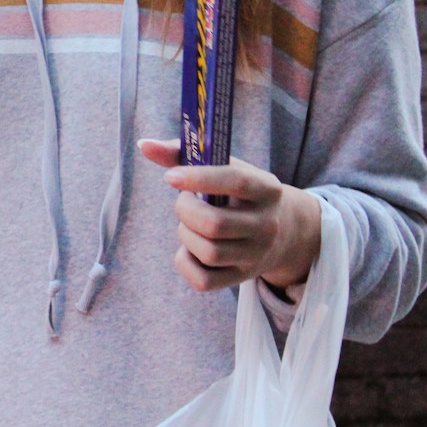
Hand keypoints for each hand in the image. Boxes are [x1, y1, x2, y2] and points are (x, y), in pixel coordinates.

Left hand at [137, 138, 321, 293]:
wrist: (281, 230)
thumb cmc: (237, 192)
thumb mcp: (223, 167)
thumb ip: (182, 154)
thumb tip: (144, 145)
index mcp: (267, 189)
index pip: (236, 182)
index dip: (199, 178)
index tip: (169, 177)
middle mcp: (268, 225)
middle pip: (215, 224)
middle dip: (185, 211)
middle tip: (184, 202)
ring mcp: (256, 255)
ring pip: (209, 252)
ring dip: (186, 235)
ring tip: (190, 224)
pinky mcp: (242, 278)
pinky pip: (203, 280)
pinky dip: (185, 262)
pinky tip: (190, 246)